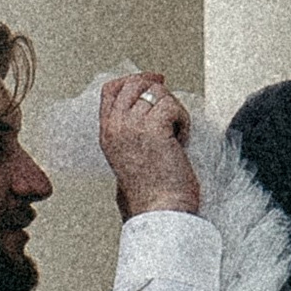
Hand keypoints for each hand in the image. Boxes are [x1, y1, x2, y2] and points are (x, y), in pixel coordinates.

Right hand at [100, 73, 197, 219]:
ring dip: (173, 110)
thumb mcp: (127, 156)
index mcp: (106, 133)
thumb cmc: (151, 191)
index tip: (153, 82)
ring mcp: (133, 126)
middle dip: (157, 89)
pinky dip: (183, 121)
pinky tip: (181, 140)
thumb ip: (130, 131)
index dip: (133, 80)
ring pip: (157, 93)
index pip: (111, 89)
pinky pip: (172, 106)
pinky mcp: (154, 128)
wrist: (159, 210)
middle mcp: (116, 126)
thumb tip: (147, 107)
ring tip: (176, 135)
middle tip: (171, 105)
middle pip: (134, 83)